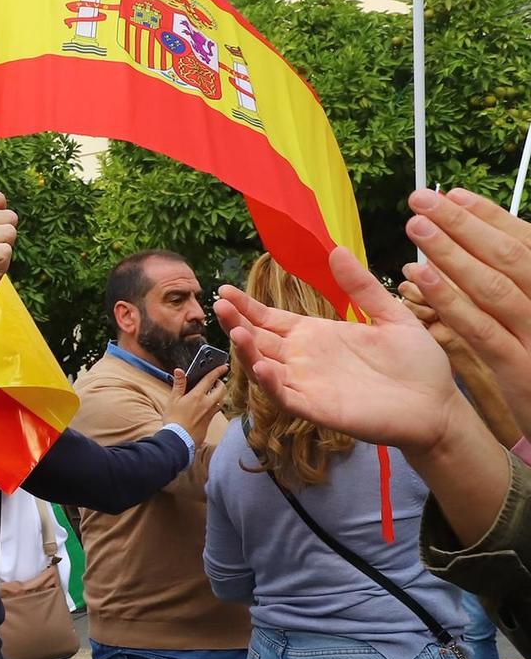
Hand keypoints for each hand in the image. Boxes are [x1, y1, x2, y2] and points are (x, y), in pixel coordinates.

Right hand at [165, 367, 228, 435]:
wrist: (179, 439)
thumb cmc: (174, 419)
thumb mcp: (173, 399)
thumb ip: (178, 384)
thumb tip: (179, 371)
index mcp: (197, 396)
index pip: (210, 379)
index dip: (217, 371)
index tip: (223, 366)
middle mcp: (207, 403)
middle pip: (221, 389)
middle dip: (220, 383)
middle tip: (215, 380)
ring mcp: (210, 413)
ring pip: (221, 399)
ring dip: (219, 393)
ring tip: (212, 390)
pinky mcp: (210, 420)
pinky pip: (217, 408)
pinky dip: (215, 403)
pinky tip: (208, 404)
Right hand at [215, 246, 459, 450]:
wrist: (438, 405)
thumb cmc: (418, 363)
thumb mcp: (391, 316)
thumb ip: (362, 288)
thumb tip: (337, 249)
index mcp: (316, 335)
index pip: (270, 319)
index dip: (247, 306)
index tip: (225, 290)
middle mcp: (304, 359)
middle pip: (258, 340)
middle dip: (236, 323)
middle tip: (220, 304)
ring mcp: (308, 384)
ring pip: (264, 367)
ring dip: (247, 351)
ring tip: (235, 331)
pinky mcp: (317, 409)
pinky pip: (285, 396)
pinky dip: (270, 384)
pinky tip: (263, 366)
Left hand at [402, 187, 530, 438]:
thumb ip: (515, 280)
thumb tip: (480, 237)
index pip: (524, 242)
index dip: (488, 216)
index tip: (451, 194)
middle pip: (508, 256)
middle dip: (463, 224)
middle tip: (421, 199)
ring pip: (494, 287)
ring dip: (452, 253)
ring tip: (416, 227)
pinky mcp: (521, 368)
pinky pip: (482, 329)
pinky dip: (451, 300)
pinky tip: (421, 277)